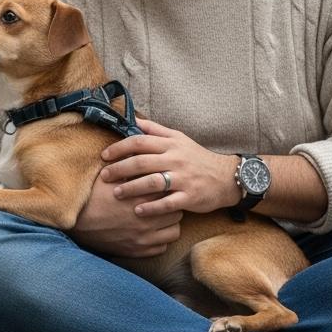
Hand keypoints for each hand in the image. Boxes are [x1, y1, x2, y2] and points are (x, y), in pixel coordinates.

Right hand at [71, 173, 182, 258]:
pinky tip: (152, 232)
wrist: (75, 221)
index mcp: (140, 197)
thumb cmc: (91, 196)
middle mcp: (146, 219)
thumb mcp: (108, 176)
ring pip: (174, 231)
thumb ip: (128, 166)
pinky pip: (162, 247)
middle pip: (176, 210)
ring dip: (169, 223)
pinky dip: (160, 240)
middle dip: (171, 204)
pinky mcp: (138, 251)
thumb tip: (141, 153)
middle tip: (162, 200)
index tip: (162, 184)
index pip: (169, 190)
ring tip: (159, 217)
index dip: (167, 186)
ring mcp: (143, 238)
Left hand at [99, 118, 241, 217]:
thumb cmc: (197, 157)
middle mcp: (176, 159)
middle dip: (119, 169)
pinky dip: (151, 208)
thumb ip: (155, 130)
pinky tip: (137, 211)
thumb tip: (132, 119)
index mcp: (171, 144)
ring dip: (131, 188)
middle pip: (141, 162)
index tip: (105, 155)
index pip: (140, 141)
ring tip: (116, 194)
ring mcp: (183, 178)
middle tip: (104, 176)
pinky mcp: (190, 197)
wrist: (227, 177)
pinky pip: (167, 203)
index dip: (119, 148)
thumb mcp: (179, 138)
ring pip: (152, 182)